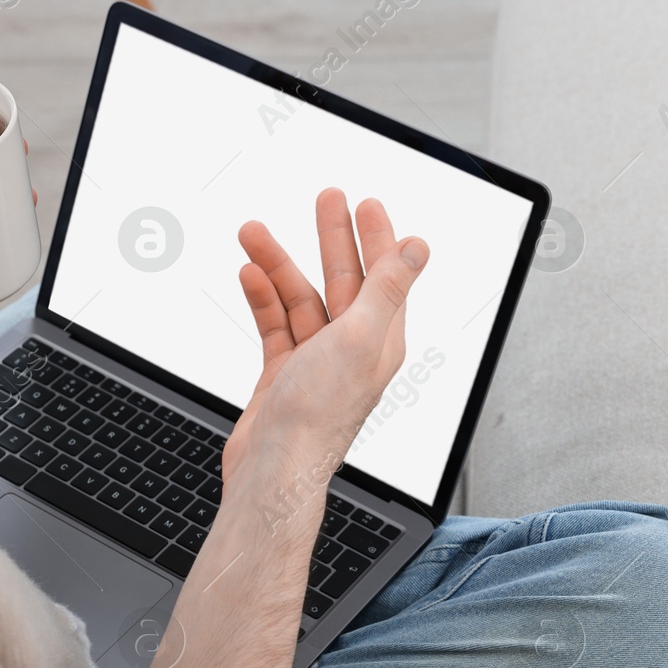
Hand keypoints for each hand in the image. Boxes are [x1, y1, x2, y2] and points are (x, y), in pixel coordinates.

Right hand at [224, 188, 428, 480]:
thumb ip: (387, 287)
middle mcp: (352, 349)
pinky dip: (261, 298)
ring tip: (253, 232)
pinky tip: (248, 274)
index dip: (378, 238)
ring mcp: (315, 363)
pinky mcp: (283, 376)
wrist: (273, 470)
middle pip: (345, 281)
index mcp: (381, 341)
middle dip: (333, 238)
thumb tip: (419, 248)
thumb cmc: (320, 415)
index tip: (367, 204)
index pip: (385, 277)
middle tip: (326, 197)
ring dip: (278, 264)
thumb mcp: (361, 337)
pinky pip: (274, 324)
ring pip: (300, 299)